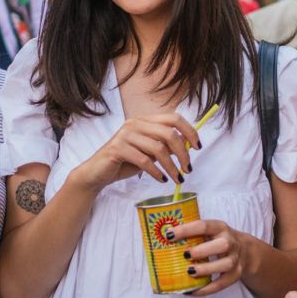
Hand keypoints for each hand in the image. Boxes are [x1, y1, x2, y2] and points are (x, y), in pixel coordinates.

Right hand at [75, 110, 199, 193]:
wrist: (97, 172)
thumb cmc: (125, 161)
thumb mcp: (149, 152)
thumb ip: (166, 147)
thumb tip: (189, 145)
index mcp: (144, 120)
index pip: (174, 118)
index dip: (190, 131)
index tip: (198, 147)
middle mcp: (135, 123)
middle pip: (169, 133)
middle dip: (183, 153)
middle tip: (188, 169)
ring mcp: (125, 134)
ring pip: (158, 149)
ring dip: (171, 167)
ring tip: (177, 179)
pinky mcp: (117, 148)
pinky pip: (144, 160)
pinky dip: (156, 172)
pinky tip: (161, 179)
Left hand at [169, 218, 245, 294]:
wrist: (244, 250)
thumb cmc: (217, 239)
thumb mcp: (209, 231)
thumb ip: (192, 234)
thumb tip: (161, 239)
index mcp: (219, 227)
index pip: (203, 226)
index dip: (186, 230)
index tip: (168, 235)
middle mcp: (230, 242)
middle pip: (222, 245)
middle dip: (202, 251)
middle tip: (185, 255)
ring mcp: (235, 259)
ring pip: (225, 265)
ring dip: (206, 269)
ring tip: (189, 272)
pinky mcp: (235, 275)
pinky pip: (222, 284)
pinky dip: (206, 289)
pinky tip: (191, 291)